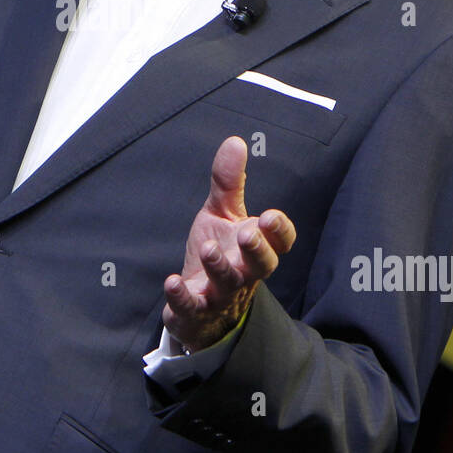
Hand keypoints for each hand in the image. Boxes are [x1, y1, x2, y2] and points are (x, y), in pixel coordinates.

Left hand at [162, 135, 295, 352]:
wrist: (200, 305)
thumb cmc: (219, 252)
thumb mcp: (222, 214)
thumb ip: (229, 182)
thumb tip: (235, 141)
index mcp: (256, 247)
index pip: (280, 242)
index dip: (279, 231)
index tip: (269, 215)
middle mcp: (244, 272)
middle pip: (262, 266)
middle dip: (257, 250)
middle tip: (247, 233)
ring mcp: (221, 294)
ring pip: (228, 284)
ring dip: (219, 266)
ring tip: (208, 248)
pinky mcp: (195, 311)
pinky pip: (192, 307)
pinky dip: (182, 297)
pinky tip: (172, 282)